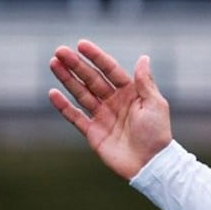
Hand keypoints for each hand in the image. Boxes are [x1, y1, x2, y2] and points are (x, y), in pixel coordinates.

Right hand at [48, 39, 171, 179]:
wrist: (151, 164)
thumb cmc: (157, 134)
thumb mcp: (155, 105)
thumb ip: (145, 83)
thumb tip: (143, 58)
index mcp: (131, 93)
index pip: (110, 70)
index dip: (96, 58)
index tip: (81, 45)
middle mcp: (115, 102)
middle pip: (92, 79)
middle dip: (76, 65)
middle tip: (59, 51)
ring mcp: (103, 117)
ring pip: (81, 93)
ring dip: (67, 79)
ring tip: (54, 63)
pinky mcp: (93, 132)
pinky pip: (75, 117)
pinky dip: (64, 106)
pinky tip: (53, 93)